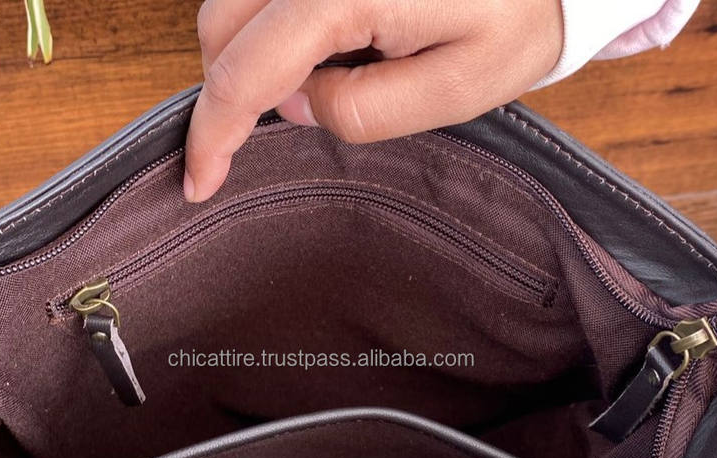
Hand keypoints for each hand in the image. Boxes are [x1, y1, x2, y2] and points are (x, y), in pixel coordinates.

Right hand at [184, 0, 562, 201]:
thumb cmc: (516, 18)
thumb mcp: (451, 91)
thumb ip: (359, 110)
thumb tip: (293, 103)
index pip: (244, 70)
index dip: (212, 133)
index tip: (200, 181)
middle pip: (220, 26)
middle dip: (228, 90)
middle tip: (275, 128)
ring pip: (233, 2)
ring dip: (249, 55)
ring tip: (322, 77)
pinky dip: (270, 26)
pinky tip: (324, 44)